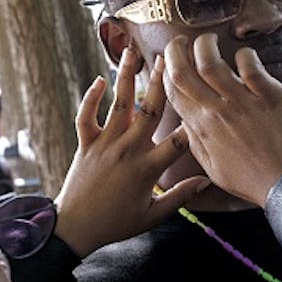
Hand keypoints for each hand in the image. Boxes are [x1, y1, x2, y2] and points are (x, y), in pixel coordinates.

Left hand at [55, 47, 209, 256]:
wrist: (74, 229)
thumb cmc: (116, 224)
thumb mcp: (153, 215)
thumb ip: (180, 197)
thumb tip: (207, 181)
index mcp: (147, 169)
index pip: (179, 141)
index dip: (195, 122)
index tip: (206, 100)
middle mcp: (128, 150)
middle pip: (150, 110)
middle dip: (161, 81)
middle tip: (171, 57)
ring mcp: (105, 144)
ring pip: (119, 104)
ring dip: (126, 76)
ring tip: (132, 52)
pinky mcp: (86, 143)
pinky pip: (86, 116)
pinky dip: (91, 97)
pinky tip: (99, 79)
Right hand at [162, 33, 281, 206]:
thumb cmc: (251, 178)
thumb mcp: (212, 166)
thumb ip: (195, 140)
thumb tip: (185, 117)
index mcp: (201, 127)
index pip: (173, 89)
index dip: (166, 69)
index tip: (170, 58)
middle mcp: (217, 111)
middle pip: (183, 71)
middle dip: (176, 50)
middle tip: (181, 41)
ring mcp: (243, 101)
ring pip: (211, 62)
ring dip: (205, 45)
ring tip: (208, 40)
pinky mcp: (269, 95)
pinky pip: (250, 65)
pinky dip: (244, 54)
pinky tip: (244, 55)